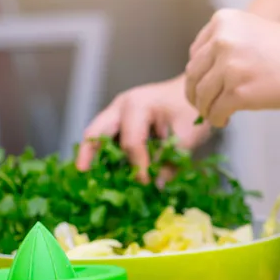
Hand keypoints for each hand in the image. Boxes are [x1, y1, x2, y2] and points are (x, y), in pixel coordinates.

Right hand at [76, 76, 210, 182]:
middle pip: (97, 130)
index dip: (137, 165)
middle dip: (88, 153)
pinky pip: (110, 137)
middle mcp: (122, 106)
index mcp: (137, 105)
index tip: (147, 182)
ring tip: (94, 177)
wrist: (197, 93)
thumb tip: (157, 186)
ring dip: (98, 155)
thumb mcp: (187, 138)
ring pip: (99, 134)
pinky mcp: (123, 120)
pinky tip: (112, 171)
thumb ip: (171, 162)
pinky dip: (109, 152)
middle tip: (82, 172)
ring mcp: (120, 111)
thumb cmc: (192, 109)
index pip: (131, 141)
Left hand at [185, 9, 279, 127]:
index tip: (204, 85)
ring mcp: (229, 66)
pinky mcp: (238, 91)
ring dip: (205, 108)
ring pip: (201, 95)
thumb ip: (229, 46)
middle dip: (196, 93)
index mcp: (223, 21)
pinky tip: (225, 121)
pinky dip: (217, 119)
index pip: (196, 52)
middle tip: (202, 106)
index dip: (198, 73)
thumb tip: (206, 77)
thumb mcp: (254, 34)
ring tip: (215, 115)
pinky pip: (215, 110)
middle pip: (194, 73)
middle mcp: (222, 40)